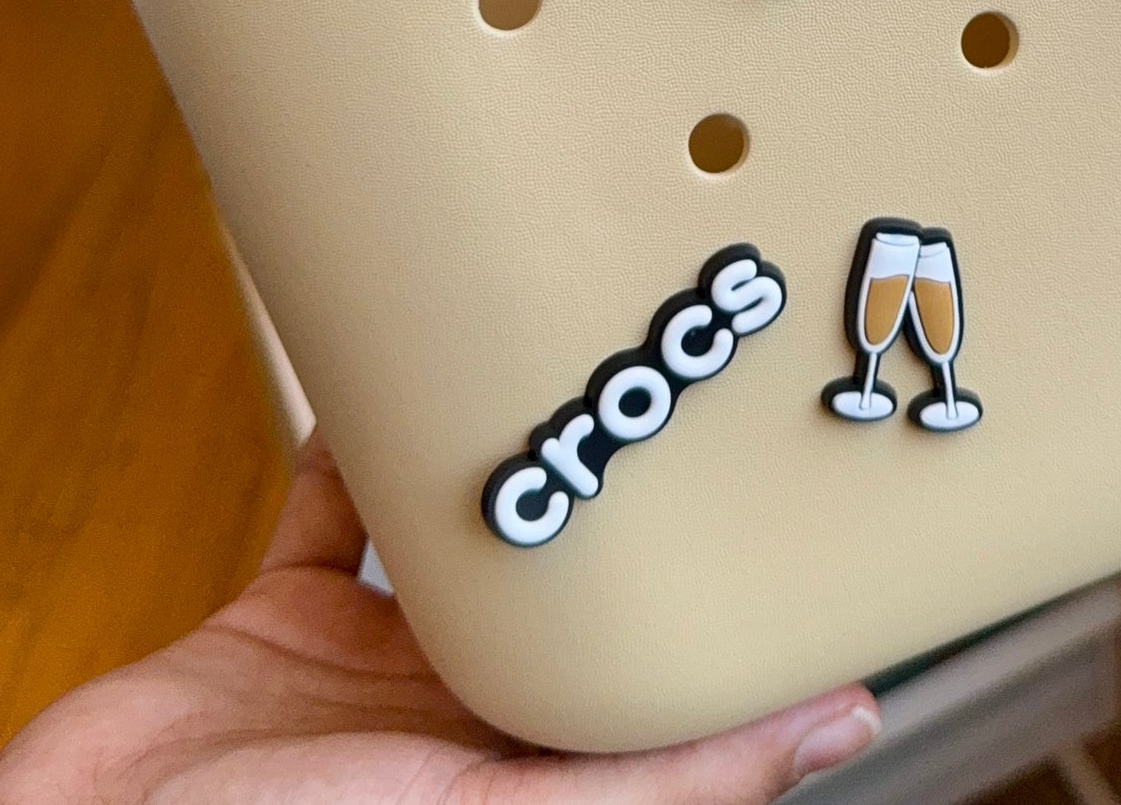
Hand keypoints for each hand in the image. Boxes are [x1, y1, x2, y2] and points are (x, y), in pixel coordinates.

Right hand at [0, 438, 881, 802]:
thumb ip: (670, 775)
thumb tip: (841, 723)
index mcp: (537, 774)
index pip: (655, 681)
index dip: (713, 603)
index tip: (777, 502)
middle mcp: (468, 721)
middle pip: (563, 594)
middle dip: (608, 504)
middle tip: (673, 377)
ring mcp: (373, 676)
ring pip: (458, 540)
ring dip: (490, 457)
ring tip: (546, 356)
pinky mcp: (279, 629)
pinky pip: (332, 517)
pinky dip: (356, 451)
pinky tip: (391, 380)